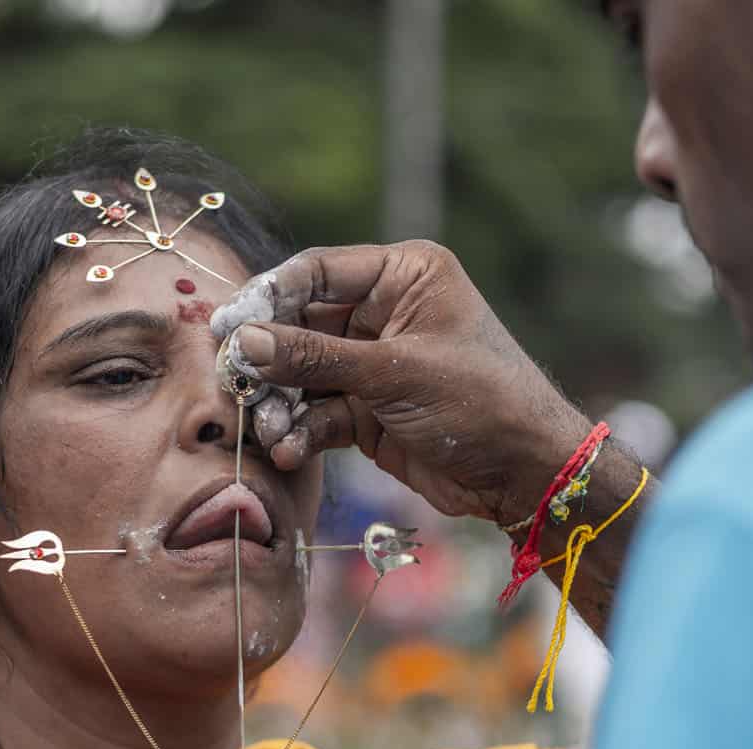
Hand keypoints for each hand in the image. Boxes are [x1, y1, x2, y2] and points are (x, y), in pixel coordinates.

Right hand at [212, 241, 591, 524]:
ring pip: (301, 374)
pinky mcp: (365, 410)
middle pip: (299, 325)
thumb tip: (244, 342)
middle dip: (267, 360)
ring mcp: (371, 363)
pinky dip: (299, 430)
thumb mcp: (394, 373)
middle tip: (234, 384)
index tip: (228, 326)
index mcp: (403, 276)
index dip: (267, 297)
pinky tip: (288, 450)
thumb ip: (315, 357)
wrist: (524, 474)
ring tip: (266, 429)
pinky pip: (315, 412)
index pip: (316, 272)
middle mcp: (383, 312)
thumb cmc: (480, 402)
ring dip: (279, 403)